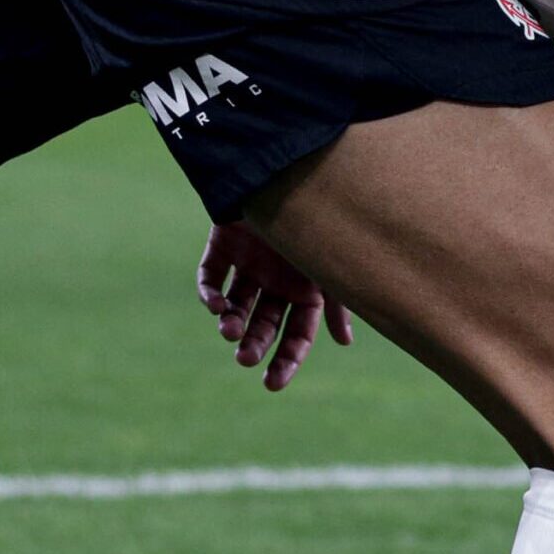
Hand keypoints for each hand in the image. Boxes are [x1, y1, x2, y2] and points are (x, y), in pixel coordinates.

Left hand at [193, 223, 352, 390]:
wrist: (286, 170)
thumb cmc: (315, 219)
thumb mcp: (328, 267)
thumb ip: (336, 303)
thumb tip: (344, 343)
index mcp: (306, 289)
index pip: (297, 334)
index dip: (286, 359)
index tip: (271, 384)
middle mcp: (277, 279)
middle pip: (264, 324)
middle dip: (253, 343)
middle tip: (243, 359)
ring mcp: (249, 262)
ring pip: (235, 304)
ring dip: (229, 321)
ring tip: (228, 330)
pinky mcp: (224, 244)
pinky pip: (211, 276)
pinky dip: (209, 293)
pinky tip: (214, 305)